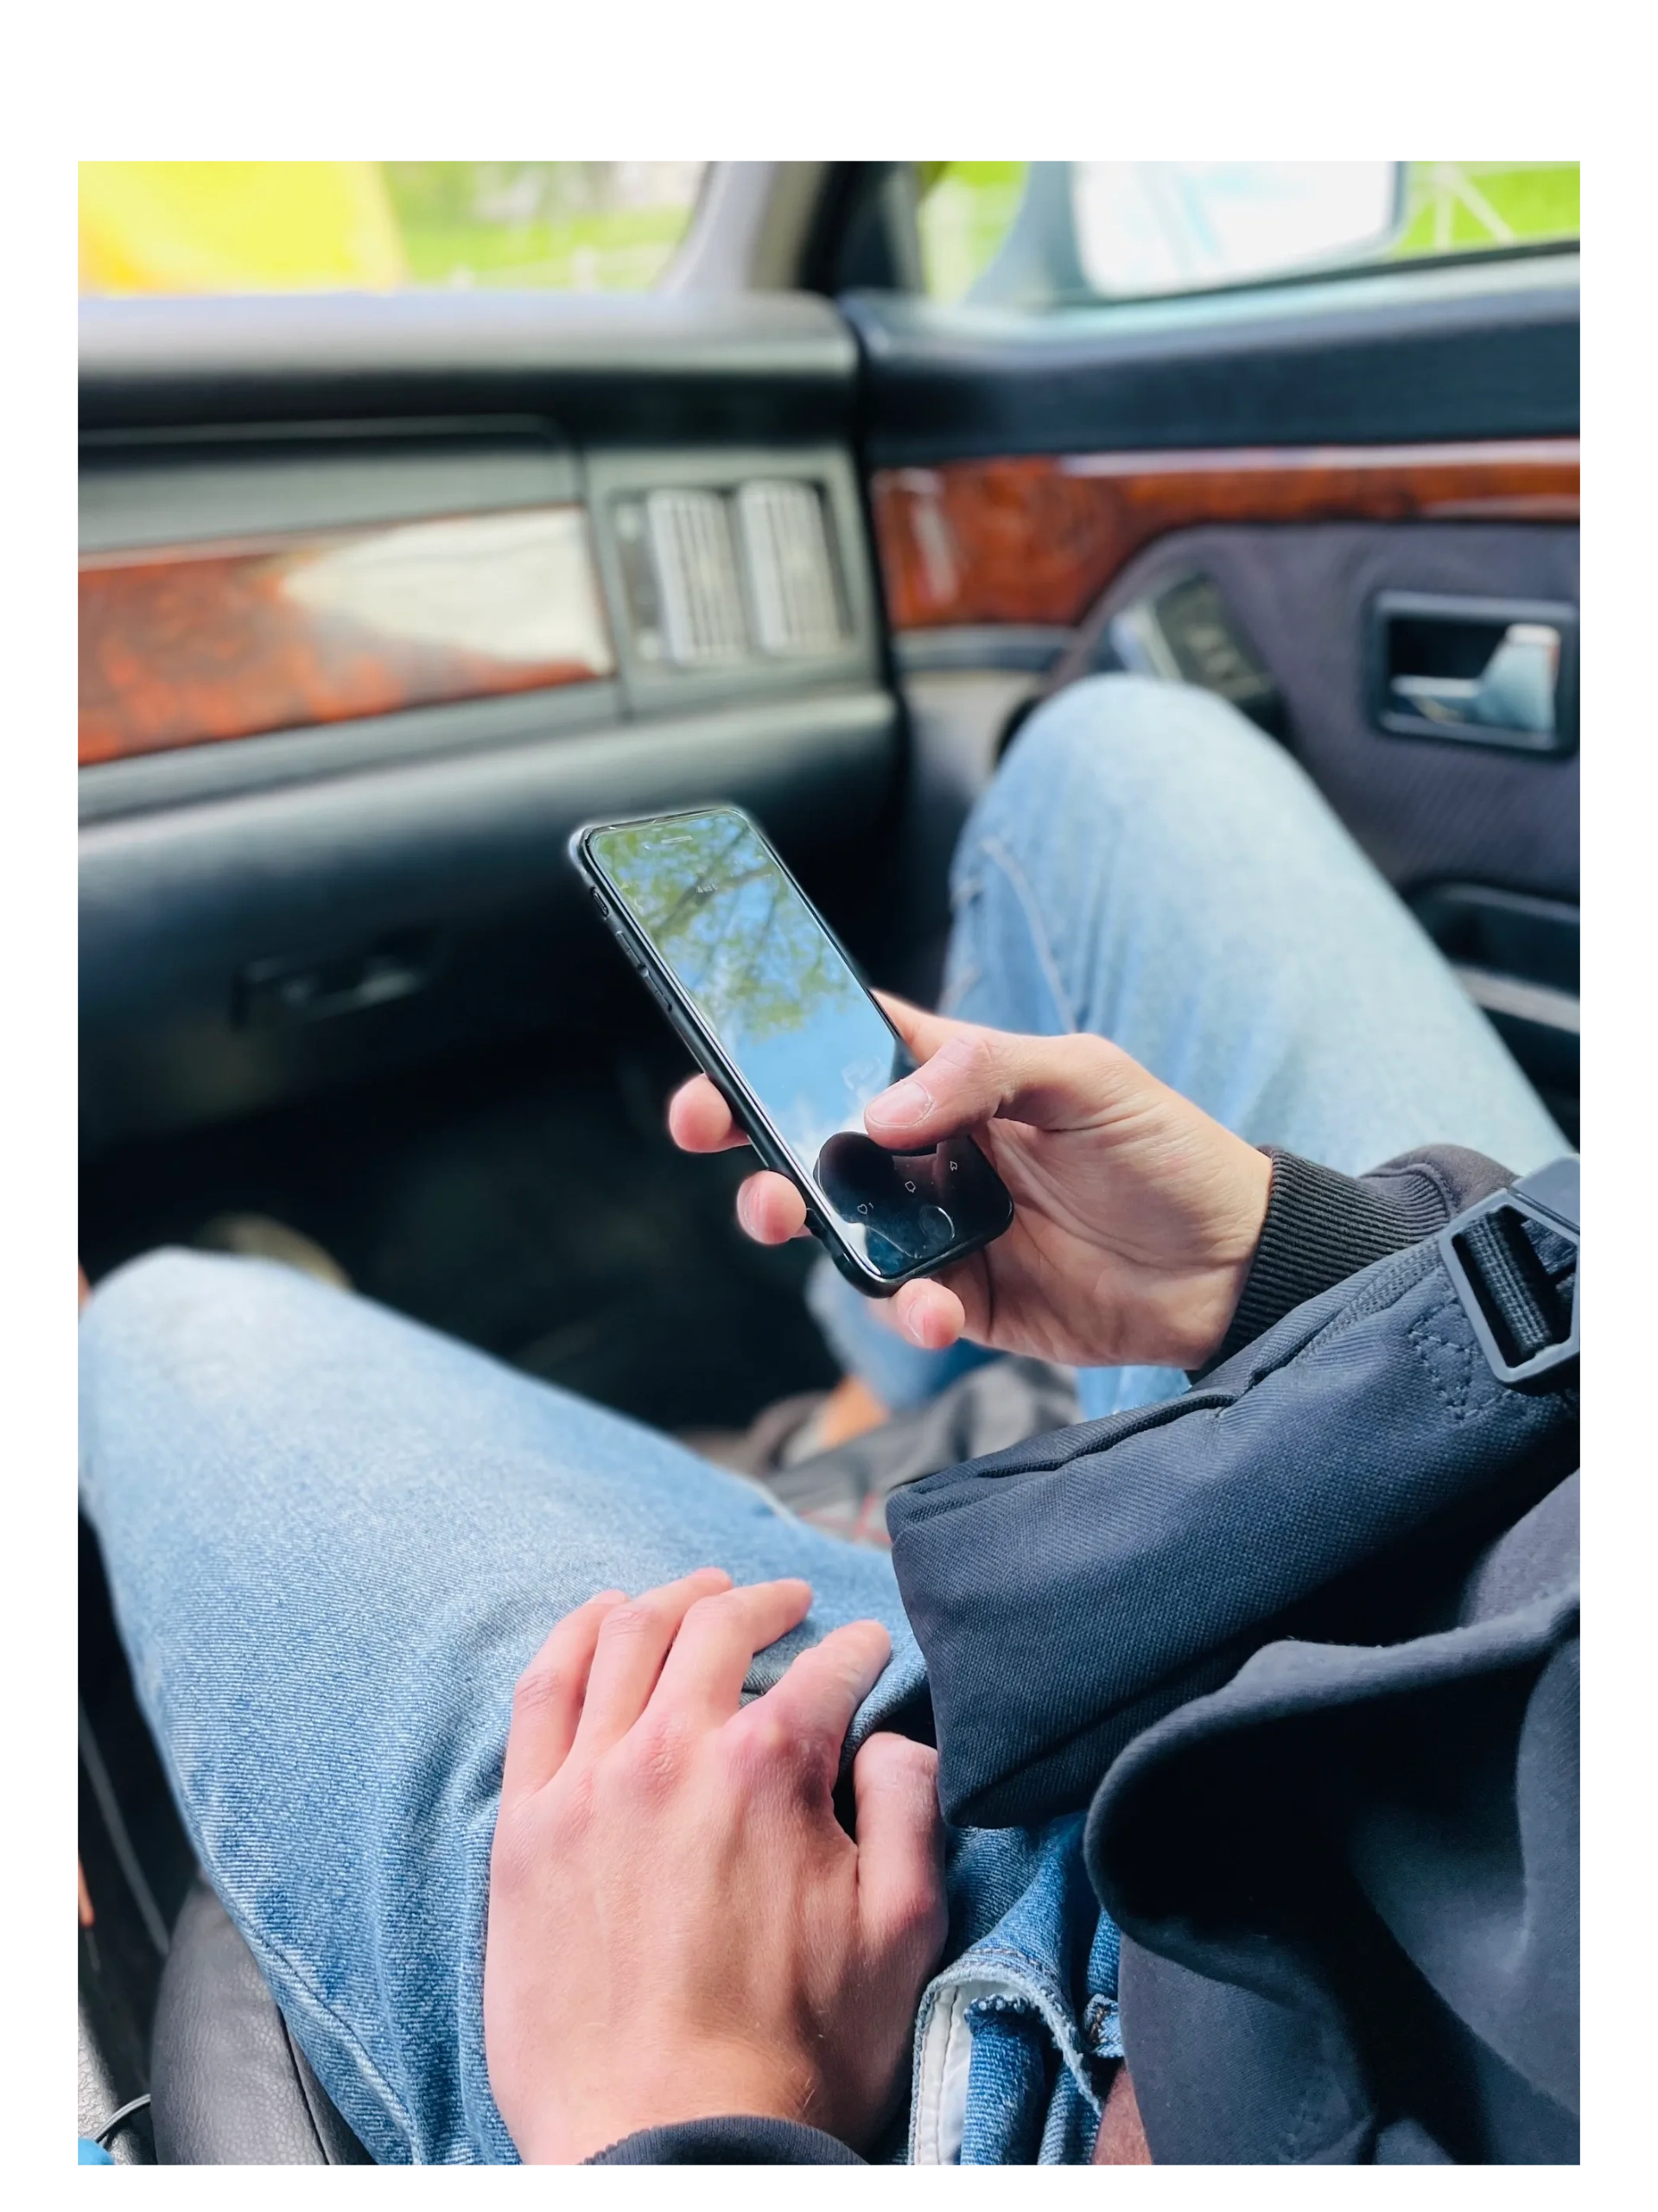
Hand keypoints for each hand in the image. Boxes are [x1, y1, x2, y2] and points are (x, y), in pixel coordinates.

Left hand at [484, 1570, 944, 2167]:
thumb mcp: (900, 1934)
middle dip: (764, 1602)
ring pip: (624, 1639)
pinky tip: (599, 1620)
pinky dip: (574, 1637)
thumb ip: (910, 1809)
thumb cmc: (790, 2059)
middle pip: (717, 1628)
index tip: (864, 1652)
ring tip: (701, 1594)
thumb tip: (892, 1738)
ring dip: (672, 1601)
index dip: (856, 1651)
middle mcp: (671, 1751)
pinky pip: (542, 1693)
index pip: (825, 1669)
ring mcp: (586, 1782)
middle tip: (787, 1602)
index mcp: (769, 1769)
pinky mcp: (525, 1826)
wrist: (665, 2148)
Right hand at [669, 996, 1270, 1373]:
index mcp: (959, 1076)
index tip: (716, 1053)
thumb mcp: (1089, 1077)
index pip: (848, 1044)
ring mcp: (943, 1226)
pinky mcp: (965, 1298)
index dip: (774, 1043)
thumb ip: (985, 1072)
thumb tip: (882, 1110)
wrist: (1237, 1270)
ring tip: (794, 1219)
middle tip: (710, 1135)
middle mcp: (936, 1148)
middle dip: (752, 1136)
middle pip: (816, 1136)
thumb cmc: (1170, 1152)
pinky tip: (937, 1311)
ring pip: (839, 1224)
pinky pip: (904, 1304)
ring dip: (802, 1221)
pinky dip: (906, 1310)